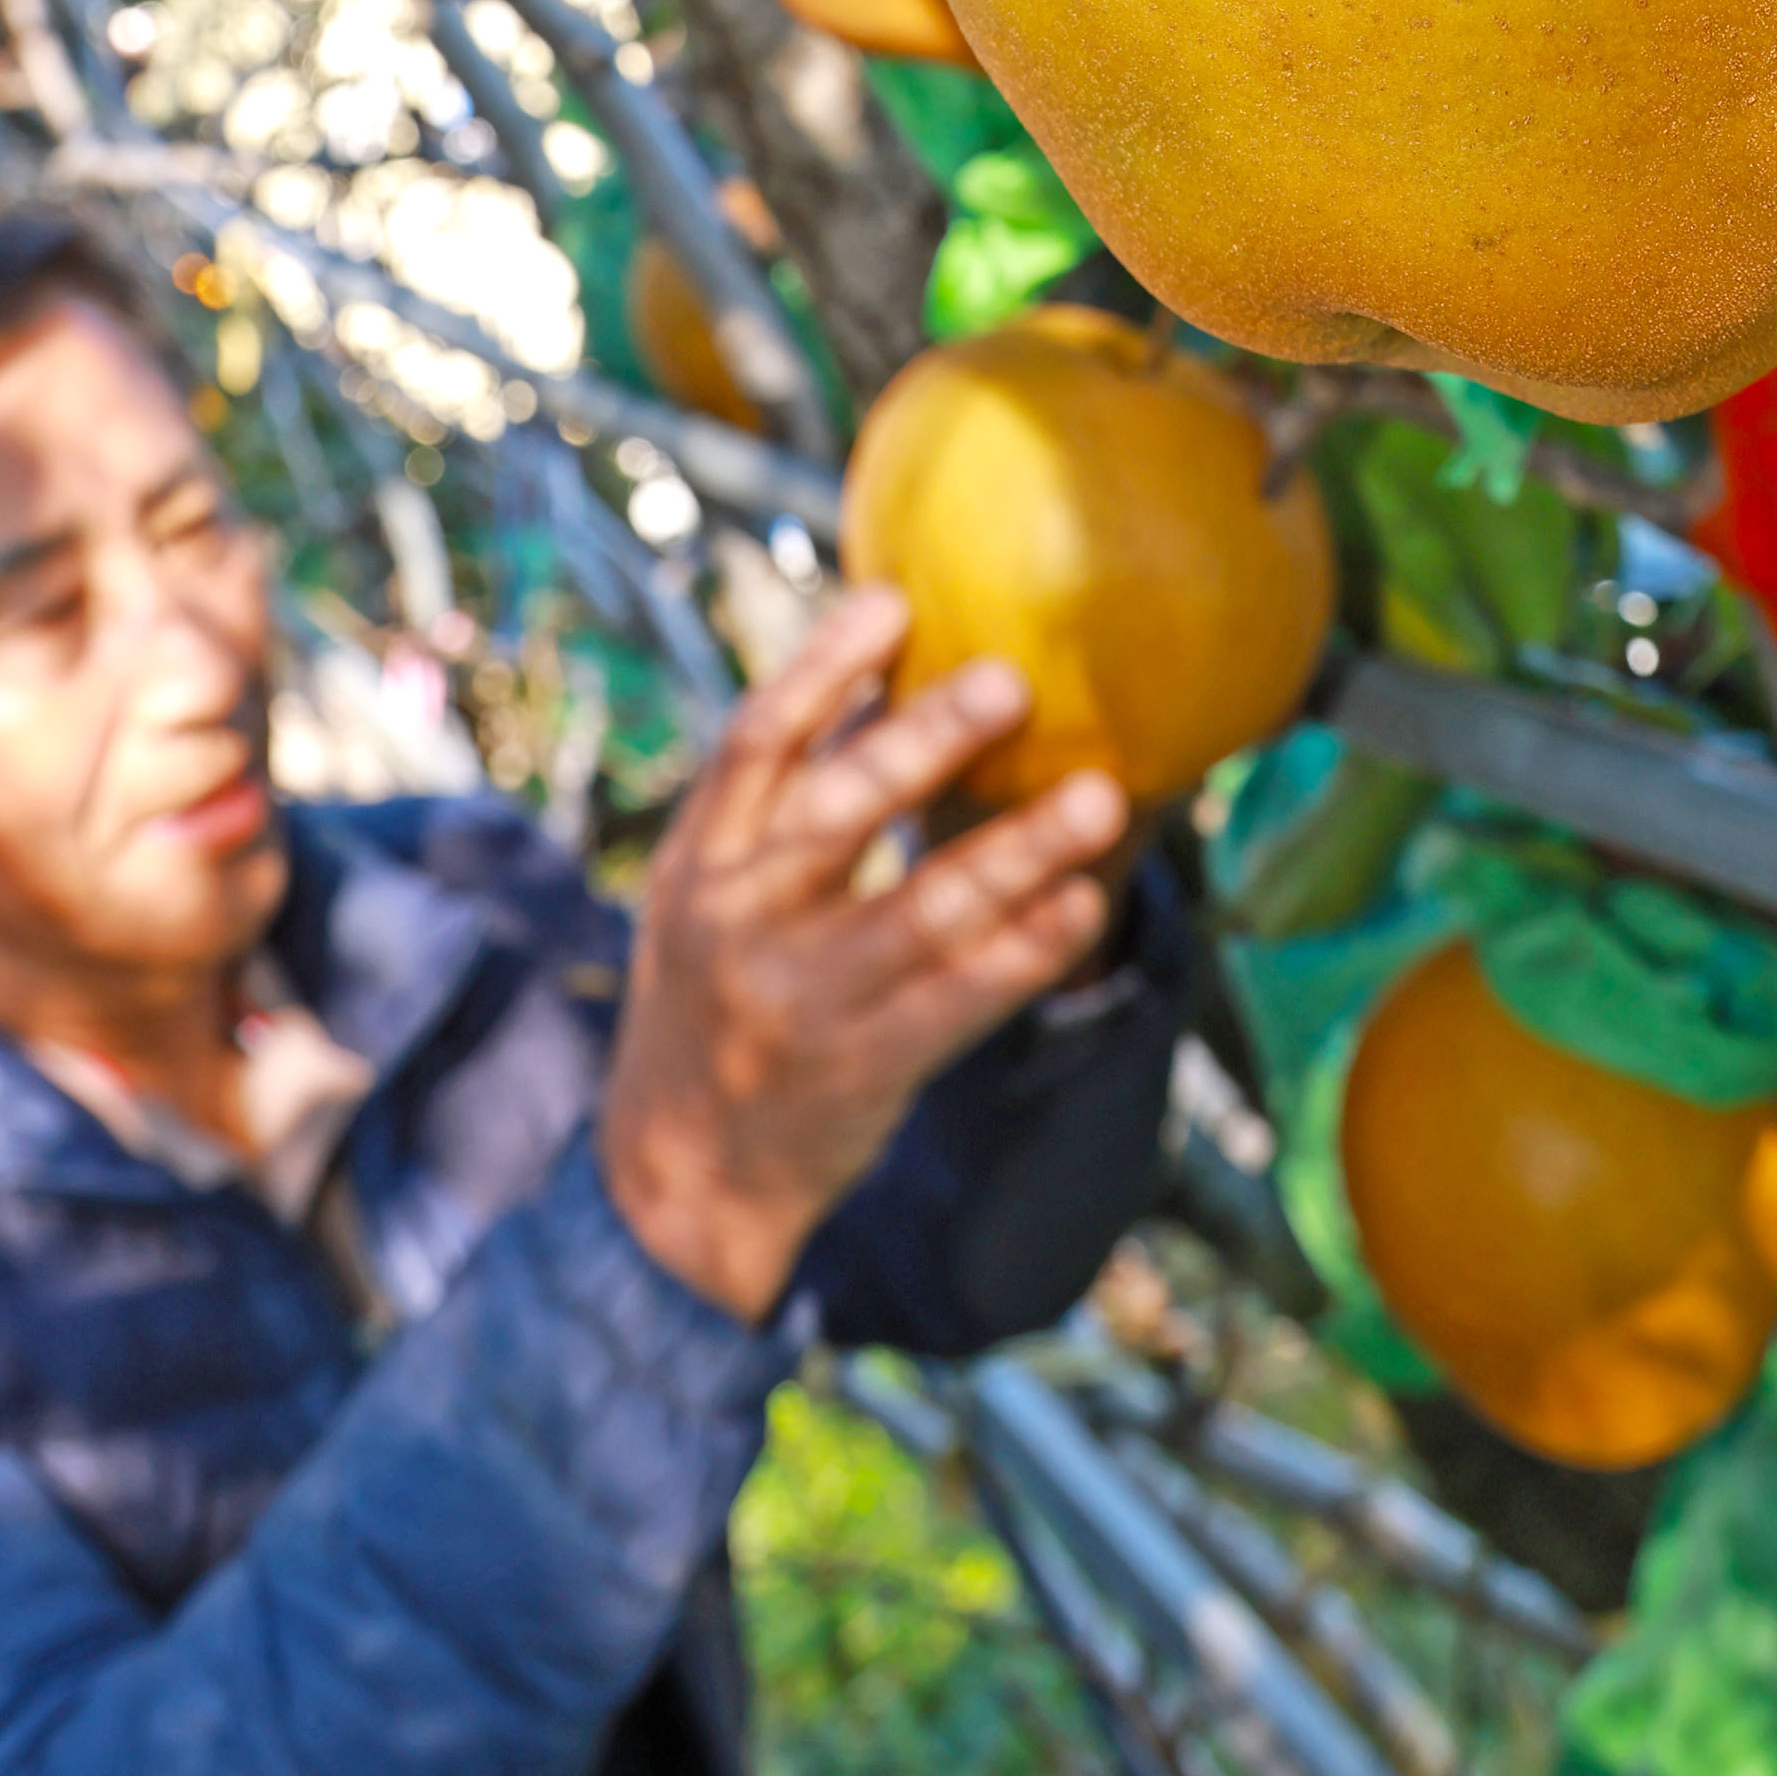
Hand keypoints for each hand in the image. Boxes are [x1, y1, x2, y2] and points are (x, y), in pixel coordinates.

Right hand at [597, 582, 1126, 1323]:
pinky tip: (1083, 905)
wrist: (677, 1175)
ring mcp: (803, 1001)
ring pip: (924, 912)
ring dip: (1019, 850)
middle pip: (839, 812)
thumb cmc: (713, 993)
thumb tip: (884, 670)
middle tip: (1014, 678)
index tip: (895, 600)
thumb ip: (775, 804)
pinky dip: (1027, 949)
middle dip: (926, 740)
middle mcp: (741, 921)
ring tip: (1099, 796)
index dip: (822, 666)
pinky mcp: (863, 1069)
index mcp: (699, 859)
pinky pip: (959, 1001)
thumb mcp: (702, 892)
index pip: (756, 743)